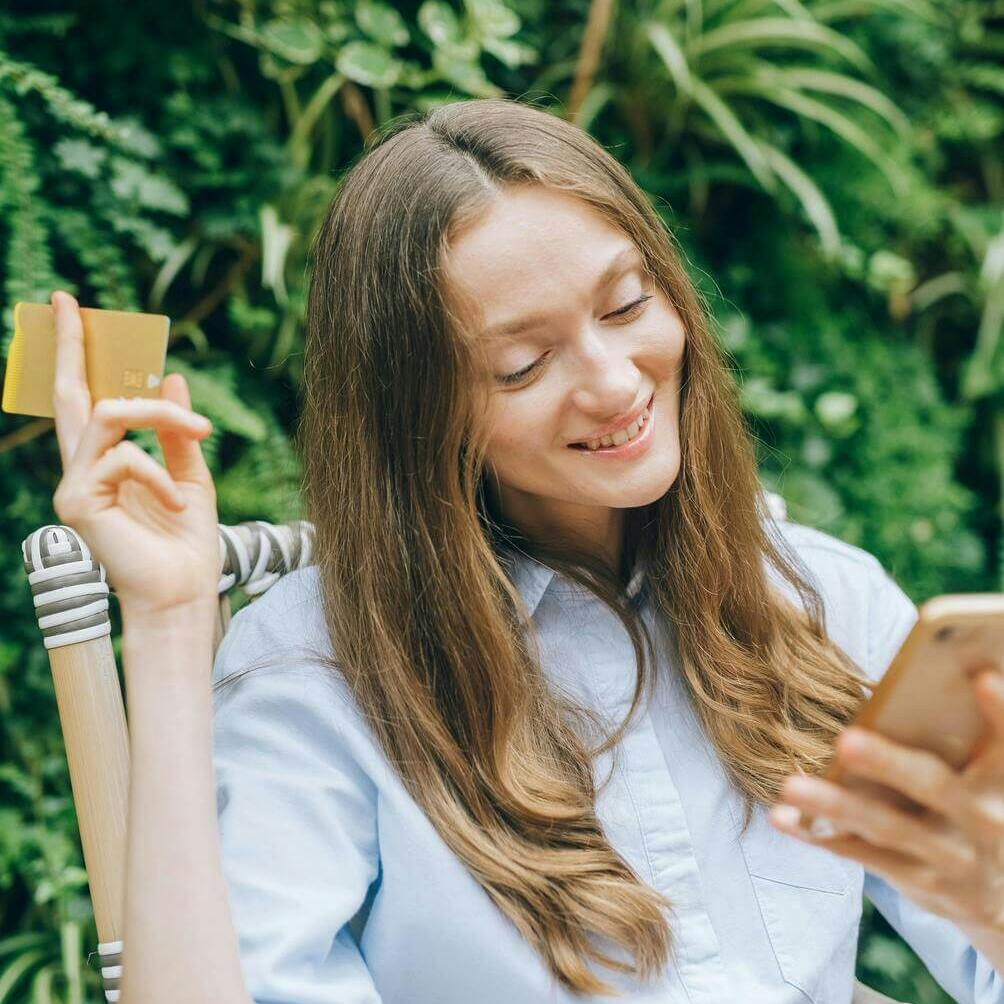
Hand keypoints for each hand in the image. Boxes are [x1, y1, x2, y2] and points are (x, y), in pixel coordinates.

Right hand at [50, 290, 220, 619]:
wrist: (183, 593)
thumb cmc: (186, 544)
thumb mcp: (191, 476)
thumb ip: (178, 432)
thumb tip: (172, 377)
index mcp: (108, 464)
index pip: (87, 403)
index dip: (76, 358)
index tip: (72, 310)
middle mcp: (82, 471)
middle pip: (69, 396)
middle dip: (67, 346)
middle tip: (67, 301)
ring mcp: (74, 485)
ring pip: (110, 414)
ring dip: (163, 415)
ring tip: (202, 433)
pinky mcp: (76, 501)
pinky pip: (124, 458)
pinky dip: (162, 475)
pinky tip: (177, 504)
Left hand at [768, 668, 1003, 936]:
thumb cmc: (983, 810)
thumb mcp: (992, 780)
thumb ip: (976, 737)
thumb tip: (953, 670)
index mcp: (1002, 785)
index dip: (1000, 712)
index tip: (982, 676)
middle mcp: (985, 824)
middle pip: (934, 787)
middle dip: (888, 763)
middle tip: (845, 741)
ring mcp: (950, 859)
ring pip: (887, 827)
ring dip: (836, 805)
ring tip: (791, 784)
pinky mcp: (917, 883)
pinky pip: (860, 853)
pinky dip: (818, 834)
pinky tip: (783, 815)